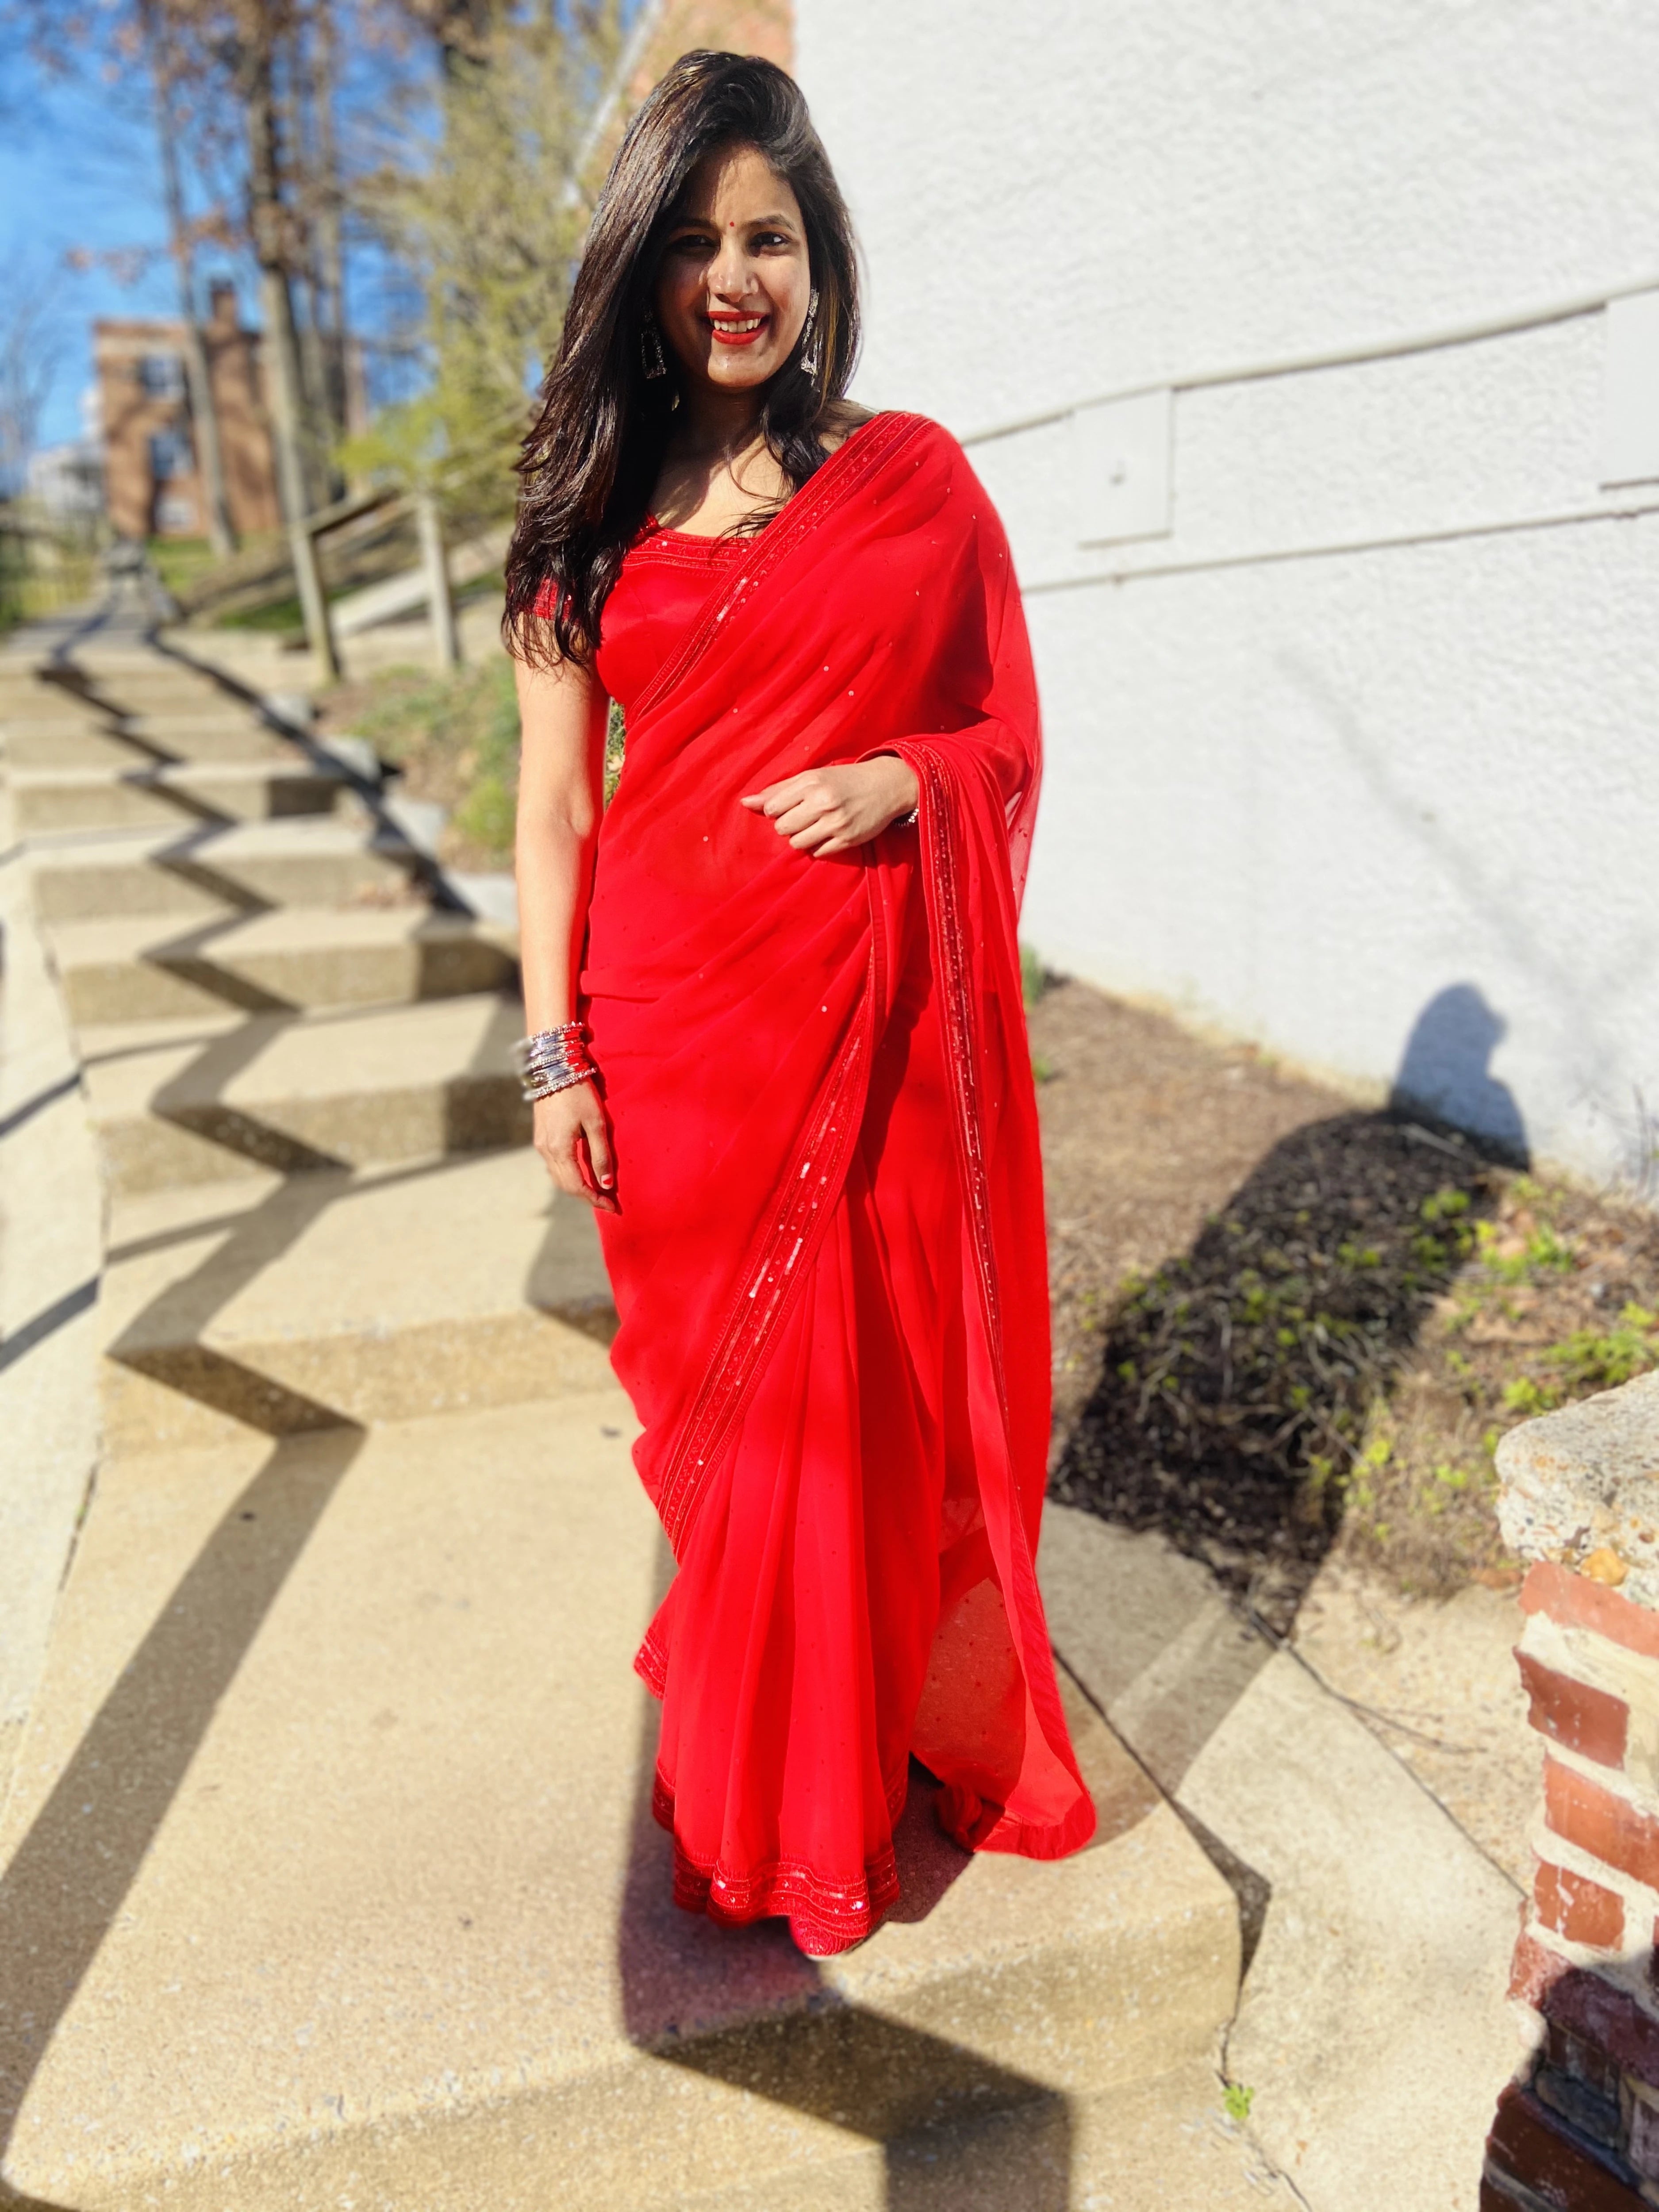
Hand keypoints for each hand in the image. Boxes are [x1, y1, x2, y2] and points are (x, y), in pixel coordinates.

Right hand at [532, 1081, 617, 1212]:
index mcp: (560, 1149)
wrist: (554, 1068)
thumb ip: (601, 1154)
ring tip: (597, 1190)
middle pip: (565, 1186)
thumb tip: (606, 1184)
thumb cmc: (579, 1093)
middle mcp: (546, 1150)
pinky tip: (582, 1172)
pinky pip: (554, 1165)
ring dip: (576, 1187)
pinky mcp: (540, 1137)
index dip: (595, 1200)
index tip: (612, 1207)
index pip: (577, 1186)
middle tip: (607, 1202)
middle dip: (586, 1197)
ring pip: (558, 1177)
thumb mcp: (596, 1123)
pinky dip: (568, 1174)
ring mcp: (540, 1144)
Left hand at [740, 755, 918, 855]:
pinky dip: (819, 846)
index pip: (773, 808)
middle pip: (783, 828)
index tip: (790, 806)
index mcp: (812, 784)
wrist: (885, 785)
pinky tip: (828, 834)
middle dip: (789, 825)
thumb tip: (745, 802)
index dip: (777, 810)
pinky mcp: (848, 840)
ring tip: (816, 826)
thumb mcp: (812, 777)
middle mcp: (823, 803)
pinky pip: (818, 853)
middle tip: (805, 816)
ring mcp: (836, 823)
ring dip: (802, 837)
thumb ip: (779, 790)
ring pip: (798, 843)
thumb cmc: (842, 780)